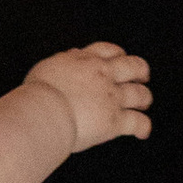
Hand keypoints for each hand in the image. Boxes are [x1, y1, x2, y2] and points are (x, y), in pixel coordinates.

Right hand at [27, 41, 150, 151]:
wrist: (44, 111)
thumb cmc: (38, 92)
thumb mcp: (49, 66)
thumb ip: (64, 61)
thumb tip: (72, 56)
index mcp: (86, 61)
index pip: (109, 50)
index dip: (118, 54)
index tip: (120, 59)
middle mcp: (104, 76)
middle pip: (134, 66)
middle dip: (141, 71)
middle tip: (142, 77)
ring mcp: (112, 98)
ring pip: (141, 94)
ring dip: (145, 98)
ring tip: (144, 103)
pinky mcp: (115, 121)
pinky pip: (138, 123)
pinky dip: (143, 128)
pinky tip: (143, 132)